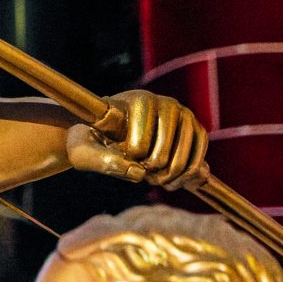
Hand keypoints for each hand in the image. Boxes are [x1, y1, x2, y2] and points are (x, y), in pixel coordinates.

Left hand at [68, 89, 207, 188]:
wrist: (110, 135)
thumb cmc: (93, 140)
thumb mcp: (84, 151)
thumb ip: (102, 161)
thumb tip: (136, 173)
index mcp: (137, 101)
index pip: (139, 139)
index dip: (131, 154)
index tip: (123, 154)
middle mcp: (166, 103)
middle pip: (163, 153)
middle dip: (149, 171)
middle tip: (138, 171)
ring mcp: (185, 116)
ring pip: (183, 160)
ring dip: (167, 178)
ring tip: (152, 178)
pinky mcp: (197, 132)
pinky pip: (198, 162)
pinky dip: (185, 178)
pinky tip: (169, 180)